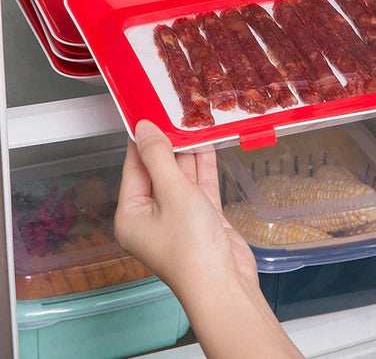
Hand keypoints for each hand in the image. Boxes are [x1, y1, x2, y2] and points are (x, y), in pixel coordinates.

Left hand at [114, 120, 302, 358]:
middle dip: (169, 144)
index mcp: (131, 213)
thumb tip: (143, 127)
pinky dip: (203, 167)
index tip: (150, 113)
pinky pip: (199, 186)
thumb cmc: (190, 246)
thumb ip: (158, 157)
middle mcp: (152, 215)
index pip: (134, 167)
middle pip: (158, 170)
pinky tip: (207, 145)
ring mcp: (178, 216)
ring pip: (181, 176)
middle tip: (177, 114)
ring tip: (194, 122)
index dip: (142, 140)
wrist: (224, 283)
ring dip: (188, 153)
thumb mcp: (171, 192)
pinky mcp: (202, 218)